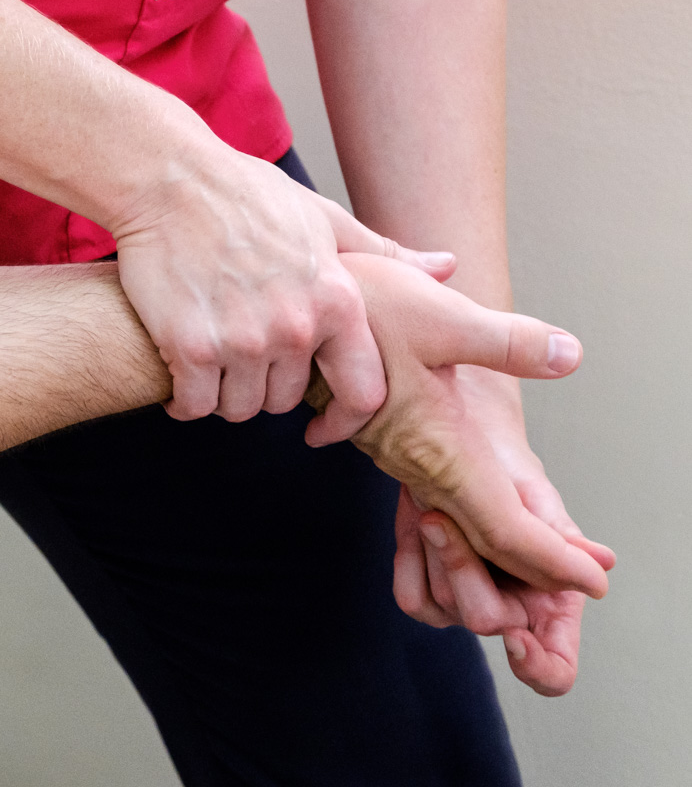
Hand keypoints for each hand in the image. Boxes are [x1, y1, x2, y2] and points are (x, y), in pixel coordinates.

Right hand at [114, 147, 454, 433]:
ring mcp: (241, 340)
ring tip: (209, 360)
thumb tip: (448, 267)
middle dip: (264, 388)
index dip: (342, 417)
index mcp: (337, 301)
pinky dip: (183, 398)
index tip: (321, 426)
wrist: (167, 179)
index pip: (362, 393)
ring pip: (239, 407)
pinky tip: (178, 371)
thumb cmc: (244, 194)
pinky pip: (193, 404)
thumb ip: (384, 255)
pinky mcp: (190, 346)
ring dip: (222, 393)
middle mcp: (294, 327)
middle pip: (285, 401)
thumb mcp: (324, 218)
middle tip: (241, 359)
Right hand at [307, 253, 612, 600]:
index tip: (597, 579)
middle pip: (481, 541)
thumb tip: (571, 356)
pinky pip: (439, 499)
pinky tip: (494, 515)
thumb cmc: (361, 310)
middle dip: (536, 572)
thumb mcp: (441, 317)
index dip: (554, 561)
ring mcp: (400, 456)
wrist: (294, 309)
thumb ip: (508, 342)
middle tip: (589, 583)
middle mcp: (419, 464)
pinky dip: (476, 520)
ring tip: (555, 560)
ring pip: (458, 523)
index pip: (504, 528)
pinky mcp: (390, 441)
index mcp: (440, 448)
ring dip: (505, 551)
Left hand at [393, 367, 614, 694]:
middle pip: (486, 621)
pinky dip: (409, 559)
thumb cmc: (500, 465)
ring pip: (442, 608)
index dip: (540, 667)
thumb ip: (557, 536)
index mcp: (552, 598)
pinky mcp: (426, 591)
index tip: (517, 639)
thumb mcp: (531, 493)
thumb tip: (599, 567)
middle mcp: (510, 608)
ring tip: (433, 505)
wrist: (451, 440)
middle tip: (442, 516)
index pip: (553, 668)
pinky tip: (415, 521)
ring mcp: (464, 603)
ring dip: (434, 551)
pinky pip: (411, 598)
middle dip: (464, 565)